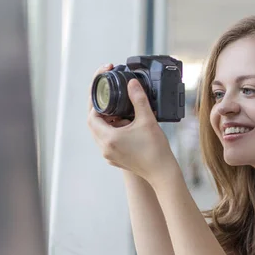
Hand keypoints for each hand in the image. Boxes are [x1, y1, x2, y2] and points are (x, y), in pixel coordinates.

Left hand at [87, 64, 175, 182]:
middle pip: (93, 125)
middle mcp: (105, 149)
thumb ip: (138, 99)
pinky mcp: (115, 160)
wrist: (162, 172)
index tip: (106, 96)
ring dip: (106, 123)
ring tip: (120, 114)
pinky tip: (125, 127)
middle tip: (112, 102)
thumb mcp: (147, 120)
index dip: (97, 104)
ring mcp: (109, 156)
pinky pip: (107, 143)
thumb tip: (132, 83)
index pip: (92, 117)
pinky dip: (112, 132)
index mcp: (109, 138)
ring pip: (100, 134)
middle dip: (101, 112)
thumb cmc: (155, 149)